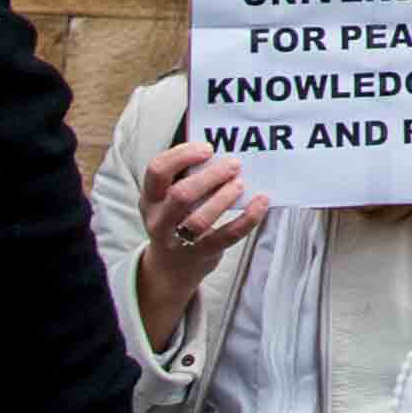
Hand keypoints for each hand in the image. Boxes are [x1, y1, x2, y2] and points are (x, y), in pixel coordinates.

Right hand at [131, 139, 267, 344]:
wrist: (171, 267)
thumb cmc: (176, 218)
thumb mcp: (167, 197)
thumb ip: (185, 175)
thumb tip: (223, 145)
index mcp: (150, 198)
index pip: (157, 170)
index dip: (182, 156)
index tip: (207, 149)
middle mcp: (159, 220)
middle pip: (180, 195)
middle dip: (210, 177)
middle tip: (233, 164)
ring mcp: (178, 240)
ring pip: (199, 221)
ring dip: (223, 199)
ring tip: (240, 184)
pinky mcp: (202, 254)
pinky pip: (226, 236)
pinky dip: (247, 219)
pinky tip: (261, 202)